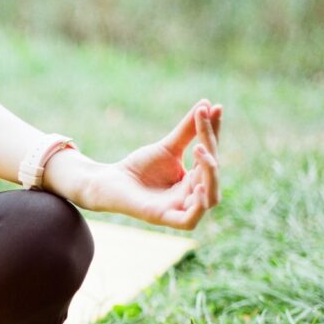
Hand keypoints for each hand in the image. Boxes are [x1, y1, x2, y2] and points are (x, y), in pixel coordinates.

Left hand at [80, 99, 221, 229]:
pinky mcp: (163, 218)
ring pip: (210, 199)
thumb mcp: (167, 147)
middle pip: (213, 174)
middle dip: (210, 151)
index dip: (214, 132)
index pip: (212, 154)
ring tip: (201, 150)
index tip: (214, 108)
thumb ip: (188, 130)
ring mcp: (179, 209)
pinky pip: (190, 220)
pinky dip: (199, 205)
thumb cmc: (139, 167)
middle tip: (200, 136)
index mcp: (195, 179)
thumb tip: (207, 103)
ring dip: (210, 175)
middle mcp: (192, 196)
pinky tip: (197, 185)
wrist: (109, 181)